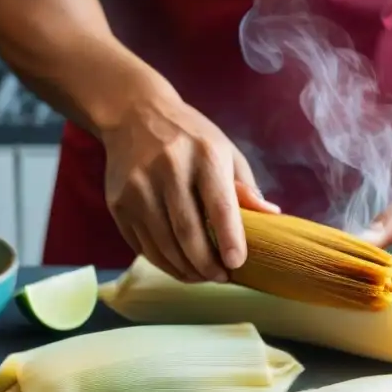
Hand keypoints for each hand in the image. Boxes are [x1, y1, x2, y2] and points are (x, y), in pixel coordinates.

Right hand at [100, 84, 278, 283]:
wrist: (132, 113)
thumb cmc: (190, 137)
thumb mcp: (225, 151)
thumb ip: (246, 187)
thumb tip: (272, 218)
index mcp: (204, 155)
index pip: (219, 206)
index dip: (229, 239)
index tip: (237, 264)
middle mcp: (168, 170)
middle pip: (188, 232)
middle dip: (207, 265)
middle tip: (221, 277)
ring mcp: (138, 187)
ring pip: (163, 245)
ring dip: (185, 270)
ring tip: (202, 276)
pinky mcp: (118, 202)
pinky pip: (143, 245)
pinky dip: (163, 262)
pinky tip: (178, 265)